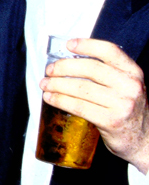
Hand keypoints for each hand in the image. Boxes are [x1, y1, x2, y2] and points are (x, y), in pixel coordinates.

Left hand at [43, 37, 148, 172]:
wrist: (143, 139)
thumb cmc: (126, 108)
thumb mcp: (125, 86)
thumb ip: (106, 73)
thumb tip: (68, 62)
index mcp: (133, 72)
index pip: (109, 51)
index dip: (87, 45)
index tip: (69, 45)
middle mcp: (130, 86)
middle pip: (90, 68)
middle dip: (64, 67)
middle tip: (49, 70)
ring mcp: (122, 104)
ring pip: (81, 88)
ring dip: (57, 85)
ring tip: (45, 84)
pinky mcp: (111, 120)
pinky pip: (79, 106)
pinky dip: (60, 100)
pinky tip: (50, 98)